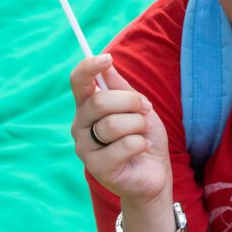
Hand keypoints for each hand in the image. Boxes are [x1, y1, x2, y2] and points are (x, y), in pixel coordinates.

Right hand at [71, 55, 172, 207]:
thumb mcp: (137, 106)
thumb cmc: (143, 136)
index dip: (88, 67)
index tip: (107, 59)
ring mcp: (85, 149)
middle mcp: (80, 126)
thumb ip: (121, 87)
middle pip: (99, 101)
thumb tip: (106, 64)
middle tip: (144, 109)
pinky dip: (141, 144)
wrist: (154, 172)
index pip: (77, 82)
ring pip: (113, 124)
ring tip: (142, 134)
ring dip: (138, 126)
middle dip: (131, 102)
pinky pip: (125, 145)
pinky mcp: (97, 169)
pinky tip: (140, 150)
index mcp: (87, 107)